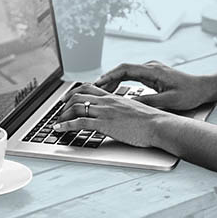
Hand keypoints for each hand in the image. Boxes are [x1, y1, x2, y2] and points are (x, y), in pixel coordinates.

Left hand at [54, 83, 168, 147]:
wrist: (158, 125)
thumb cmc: (151, 121)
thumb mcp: (135, 111)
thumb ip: (124, 110)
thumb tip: (120, 116)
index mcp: (115, 98)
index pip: (90, 88)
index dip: (75, 93)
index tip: (68, 100)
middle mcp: (108, 102)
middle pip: (79, 95)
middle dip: (65, 103)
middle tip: (59, 111)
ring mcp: (105, 112)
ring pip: (76, 107)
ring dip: (63, 115)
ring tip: (57, 122)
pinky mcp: (104, 124)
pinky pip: (79, 122)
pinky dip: (65, 125)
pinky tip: (59, 129)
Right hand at [95, 61, 212, 110]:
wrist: (204, 88)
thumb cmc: (190, 93)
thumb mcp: (169, 100)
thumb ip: (149, 102)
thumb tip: (129, 105)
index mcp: (153, 70)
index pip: (125, 69)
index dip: (109, 76)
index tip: (97, 84)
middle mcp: (151, 67)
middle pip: (122, 70)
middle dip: (107, 79)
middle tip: (93, 90)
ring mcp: (152, 70)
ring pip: (126, 73)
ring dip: (113, 81)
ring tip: (100, 92)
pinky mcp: (153, 75)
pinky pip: (133, 76)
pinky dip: (122, 82)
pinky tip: (115, 91)